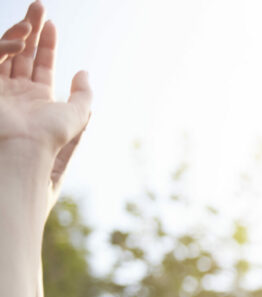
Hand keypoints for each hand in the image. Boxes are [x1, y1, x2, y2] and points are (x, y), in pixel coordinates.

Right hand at [0, 3, 90, 192]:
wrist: (23, 149)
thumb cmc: (51, 136)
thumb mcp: (77, 115)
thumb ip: (83, 94)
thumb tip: (84, 72)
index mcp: (38, 98)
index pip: (41, 63)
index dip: (46, 43)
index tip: (51, 23)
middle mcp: (17, 91)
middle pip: (24, 52)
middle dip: (31, 28)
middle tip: (38, 6)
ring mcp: (1, 89)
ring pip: (8, 52)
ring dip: (19, 31)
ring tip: (32, 16)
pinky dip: (6, 47)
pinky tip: (22, 38)